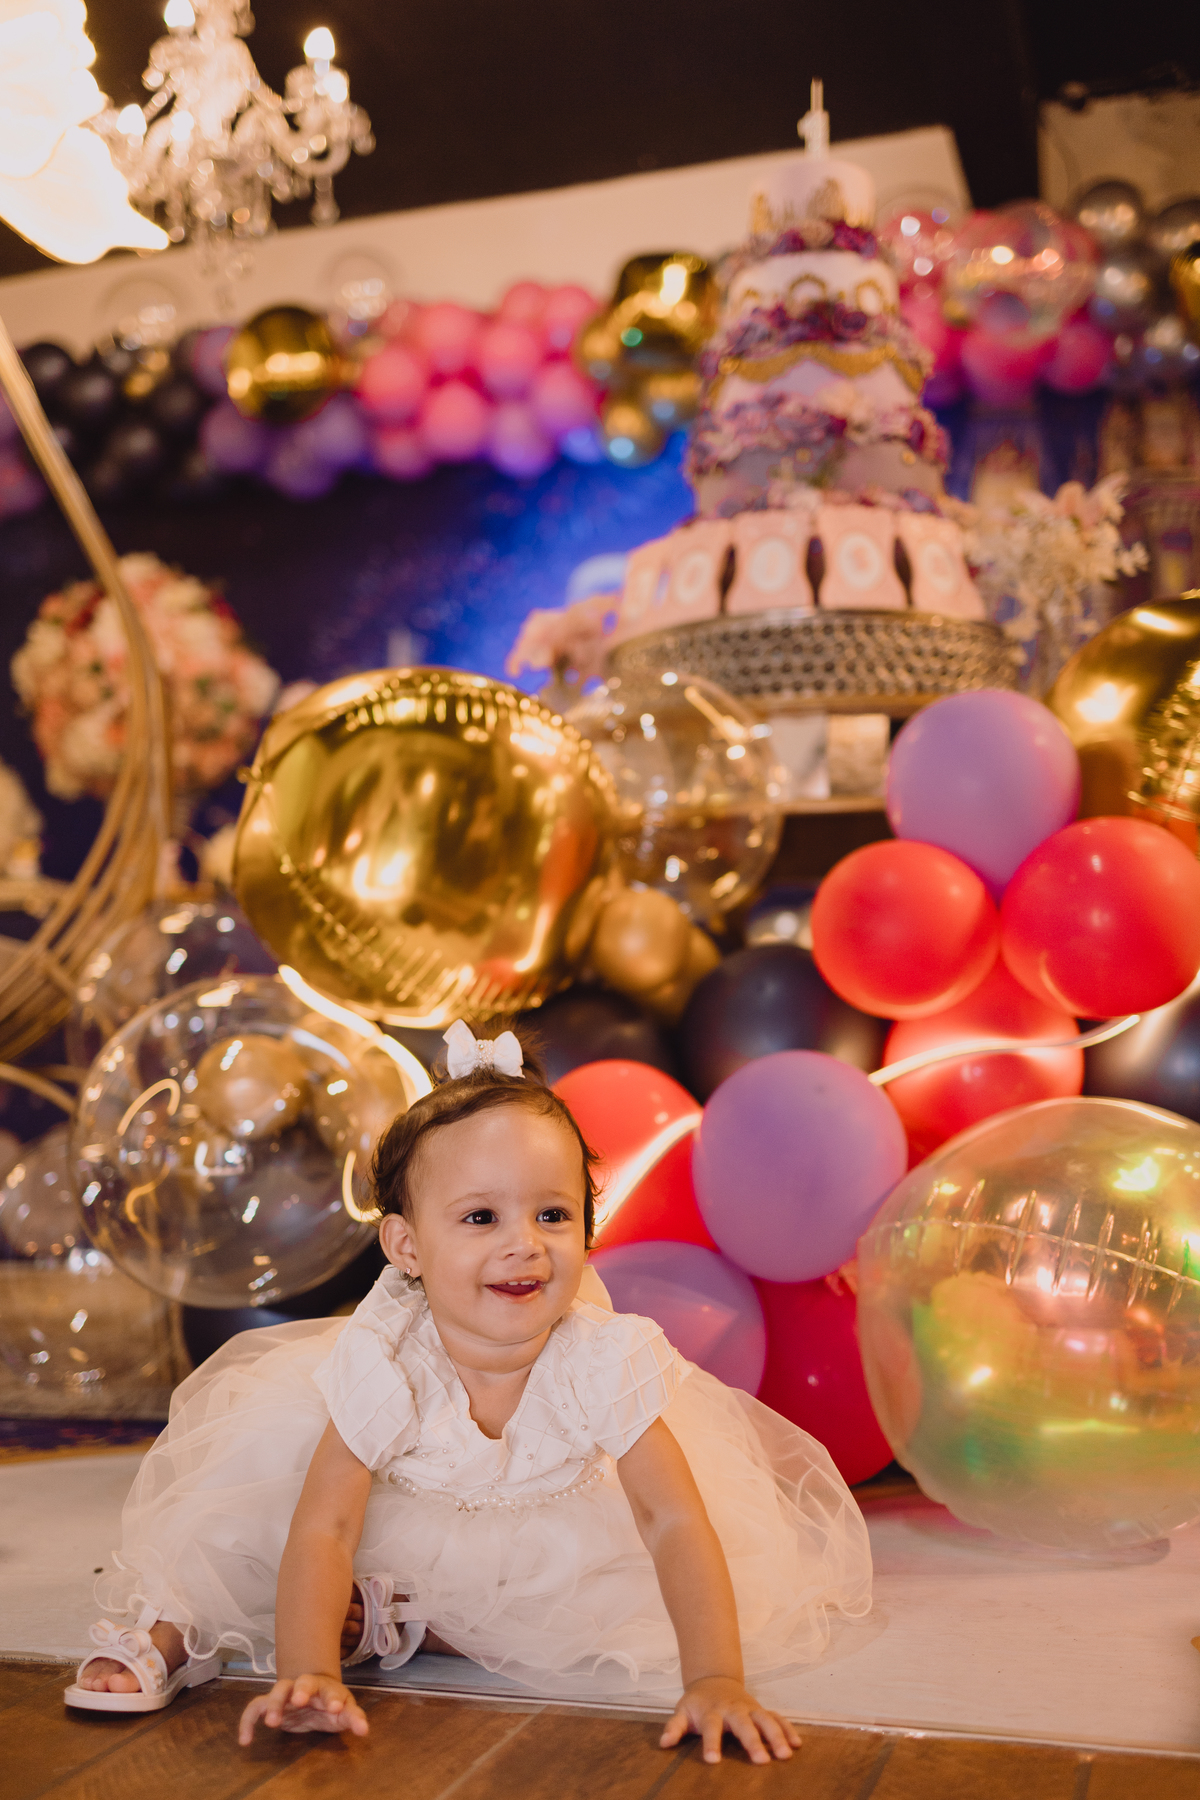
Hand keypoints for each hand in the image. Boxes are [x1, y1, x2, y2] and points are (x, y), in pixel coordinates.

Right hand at [238, 1674, 368, 1742]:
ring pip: (278, 1690)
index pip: (331, 1689)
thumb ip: (353, 1719)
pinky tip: (245, 1740)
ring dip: (275, 1704)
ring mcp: (287, 1693)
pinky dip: (248, 1720)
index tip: (334, 1708)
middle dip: (301, 1690)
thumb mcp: (344, 1713)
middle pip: (303, 1681)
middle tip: (299, 1700)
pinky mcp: (271, 1705)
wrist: (314, 1696)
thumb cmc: (330, 1704)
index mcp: (327, 1688)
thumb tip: (364, 1730)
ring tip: (272, 1723)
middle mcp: (306, 1686)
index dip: (333, 1698)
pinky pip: (255, 1707)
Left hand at [660, 1675, 800, 1764]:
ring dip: (776, 1736)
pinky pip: (777, 1718)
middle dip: (753, 1741)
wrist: (713, 1680)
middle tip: (762, 1761)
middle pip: (744, 1724)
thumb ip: (674, 1727)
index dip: (711, 1744)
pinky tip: (797, 1743)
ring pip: (765, 1720)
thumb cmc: (697, 1704)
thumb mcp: (682, 1712)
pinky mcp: (760, 1710)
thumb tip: (663, 1744)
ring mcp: (749, 1708)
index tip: (713, 1761)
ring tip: (786, 1755)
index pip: (711, 1728)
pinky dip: (787, 1729)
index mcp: (712, 1712)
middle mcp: (733, 1709)